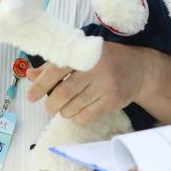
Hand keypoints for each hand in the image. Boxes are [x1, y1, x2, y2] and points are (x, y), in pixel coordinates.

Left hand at [25, 42, 148, 123]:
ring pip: (73, 108)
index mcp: (85, 53)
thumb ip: (56, 65)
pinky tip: (81, 109)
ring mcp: (106, 86)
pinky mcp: (113, 101)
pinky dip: (77, 117)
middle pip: (63, 93)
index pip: (56, 69)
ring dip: (64, 111)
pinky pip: (86, 117)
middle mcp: (96, 68)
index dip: (40, 85)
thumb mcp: (83, 55)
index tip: (31, 96)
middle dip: (51, 104)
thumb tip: (30, 75)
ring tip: (67, 106)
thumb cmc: (106, 60)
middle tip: (49, 106)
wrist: (140, 69)